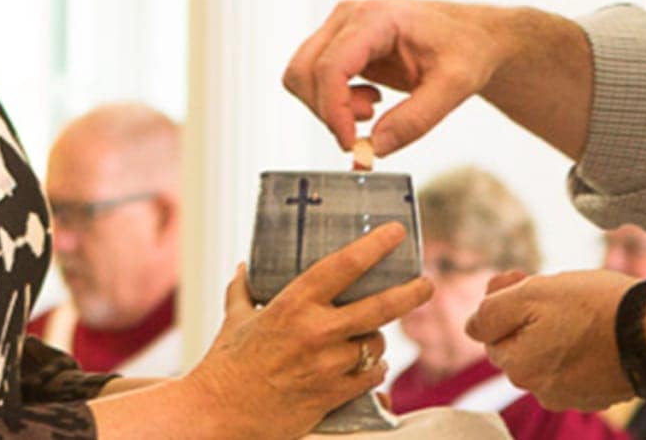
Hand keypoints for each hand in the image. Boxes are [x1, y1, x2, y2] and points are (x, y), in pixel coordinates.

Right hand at [178, 223, 434, 439]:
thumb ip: (242, 290)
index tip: (396, 233)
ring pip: (375, 345)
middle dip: (410, 293)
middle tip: (426, 283)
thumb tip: (244, 266)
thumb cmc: (224, 363)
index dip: (374, 247)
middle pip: (379, 307)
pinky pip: (370, 376)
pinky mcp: (332, 395)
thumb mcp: (233, 318)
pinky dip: (372, 369)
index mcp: (292, 304)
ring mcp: (327, 365)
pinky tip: (366, 366)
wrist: (219, 412)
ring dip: (376, 341)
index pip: (343, 266)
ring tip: (365, 339)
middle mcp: (315, 332)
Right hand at [283, 0, 511, 158]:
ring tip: (371, 109)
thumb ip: (416, 119)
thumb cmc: (467, 48)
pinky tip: (368, 101)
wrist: (473, 36)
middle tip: (365, 127)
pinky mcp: (340, 45)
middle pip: (304, 71)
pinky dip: (333, 102)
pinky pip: (314, 79)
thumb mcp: (455, 86)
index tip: (351, 143)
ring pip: (301, 76)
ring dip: (329, 106)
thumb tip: (376, 147)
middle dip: (328, 110)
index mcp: (376, 18)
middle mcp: (349, 18)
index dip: (334, 111)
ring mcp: (340, 29)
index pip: (330, 66)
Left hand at [465, 269, 637, 410]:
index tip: (521, 277)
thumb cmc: (595, 307)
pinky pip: (576, 365)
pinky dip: (580, 346)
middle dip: (528, 315)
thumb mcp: (530, 294)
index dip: (503, 301)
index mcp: (519, 368)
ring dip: (555, 329)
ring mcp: (572, 395)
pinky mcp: (599, 393)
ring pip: (548, 353)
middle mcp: (541, 390)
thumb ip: (491, 312)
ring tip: (581, 306)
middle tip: (553, 288)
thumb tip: (471, 326)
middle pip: (520, 344)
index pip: (491, 333)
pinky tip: (598, 327)